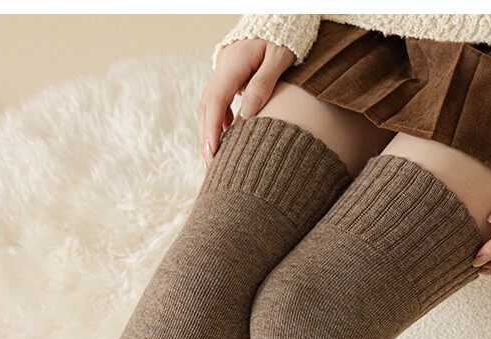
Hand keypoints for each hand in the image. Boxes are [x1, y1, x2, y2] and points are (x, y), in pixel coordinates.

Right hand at [197, 39, 294, 167]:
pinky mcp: (227, 78)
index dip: (212, 130)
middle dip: (206, 138)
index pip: (215, 102)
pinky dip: (218, 123)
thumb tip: (247, 115)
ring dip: (209, 134)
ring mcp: (222, 73)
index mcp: (233, 64)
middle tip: (209, 167)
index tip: (212, 154)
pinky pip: (216, 104)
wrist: (279, 18)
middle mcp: (222, 69)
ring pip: (207, 108)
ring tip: (214, 160)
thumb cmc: (284, 37)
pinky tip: (226, 139)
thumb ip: (264, 83)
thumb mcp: (279, 57)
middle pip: (206, 108)